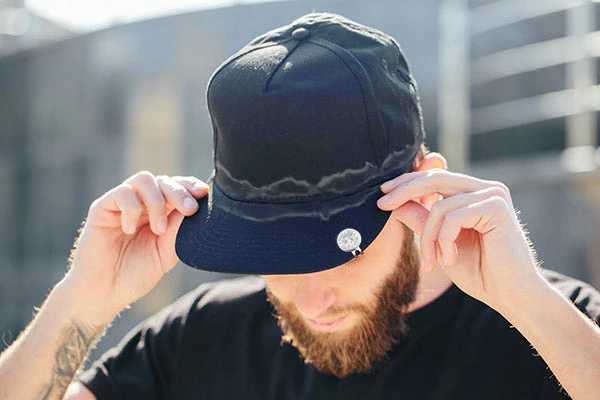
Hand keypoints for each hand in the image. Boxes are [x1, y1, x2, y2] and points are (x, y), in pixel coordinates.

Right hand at [59, 172, 207, 323]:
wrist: (103, 293)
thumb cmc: (134, 275)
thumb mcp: (165, 254)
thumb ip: (178, 231)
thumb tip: (194, 208)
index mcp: (159, 213)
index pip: (176, 188)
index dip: (190, 186)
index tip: (204, 194)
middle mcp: (141, 205)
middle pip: (164, 181)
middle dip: (180, 192)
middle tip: (190, 209)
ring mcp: (121, 204)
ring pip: (144, 180)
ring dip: (157, 201)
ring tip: (159, 229)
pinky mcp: (102, 208)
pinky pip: (122, 193)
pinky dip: (132, 209)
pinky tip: (130, 230)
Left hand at [377, 169, 544, 311]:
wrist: (510, 296)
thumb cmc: (478, 271)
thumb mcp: (439, 242)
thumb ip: (422, 219)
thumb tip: (394, 202)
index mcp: (473, 193)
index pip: (434, 177)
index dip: (406, 182)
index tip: (382, 195)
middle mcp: (485, 188)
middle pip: (434, 179)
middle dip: (404, 191)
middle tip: (382, 205)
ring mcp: (493, 195)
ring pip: (440, 206)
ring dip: (429, 237)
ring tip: (432, 261)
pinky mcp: (496, 206)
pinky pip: (452, 217)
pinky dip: (444, 240)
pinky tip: (450, 258)